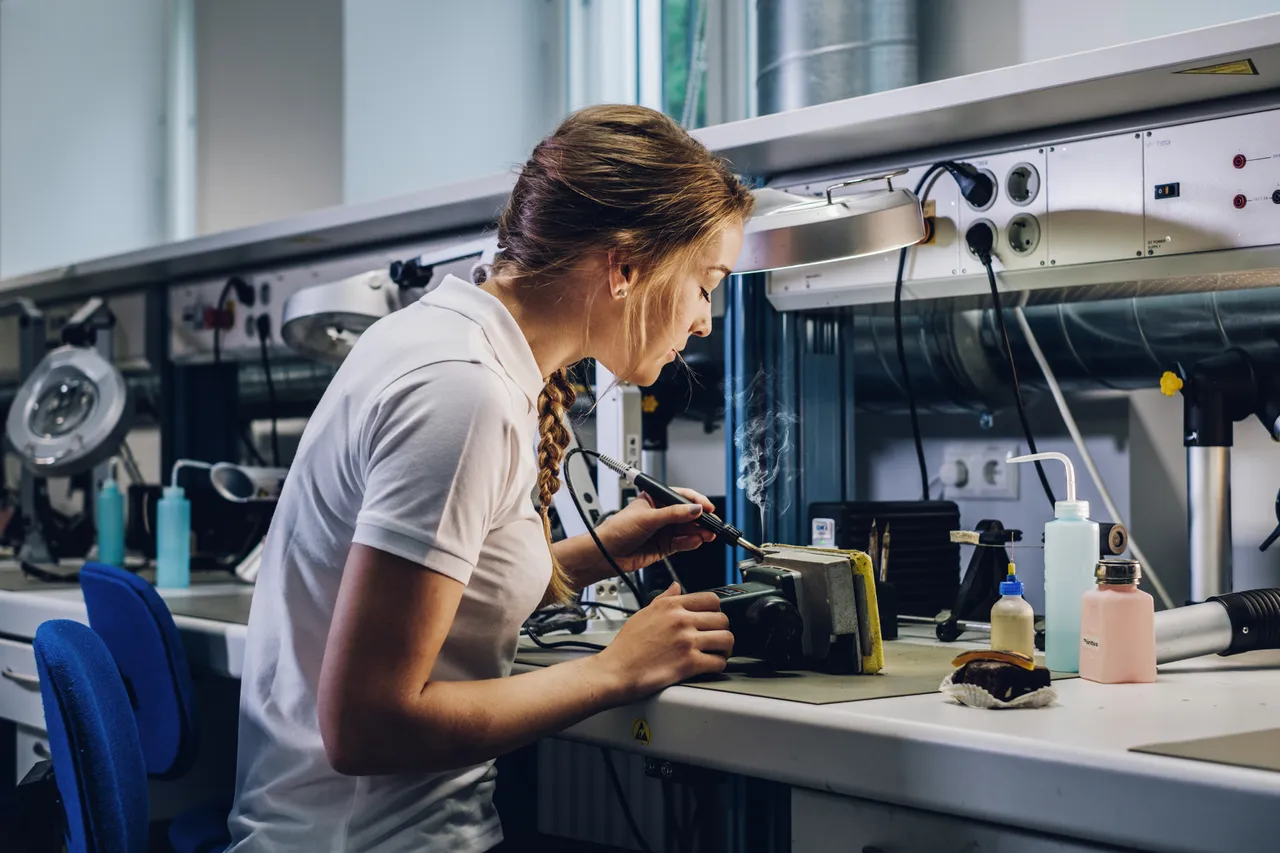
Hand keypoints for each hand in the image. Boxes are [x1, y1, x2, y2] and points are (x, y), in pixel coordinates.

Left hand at [594, 488, 716, 572]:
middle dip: (701, 519)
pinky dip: (691, 542)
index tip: (708, 507)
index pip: (681, 496)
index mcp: (655, 499)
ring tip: (708, 534)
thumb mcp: (647, 518)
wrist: (606, 554)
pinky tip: (696, 541)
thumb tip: (695, 509)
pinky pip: (682, 543)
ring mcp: (663, 531)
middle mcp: (661, 514)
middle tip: (712, 524)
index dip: (696, 501)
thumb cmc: (617, 530)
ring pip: (687, 529)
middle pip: (688, 514)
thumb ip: (673, 514)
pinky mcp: (664, 546)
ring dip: (699, 532)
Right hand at [594, 584, 731, 701]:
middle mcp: (681, 620)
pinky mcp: (689, 663)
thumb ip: (664, 599)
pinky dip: (718, 665)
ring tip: (717, 653)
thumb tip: (675, 587)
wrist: (615, 671)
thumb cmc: (626, 646)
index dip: (716, 610)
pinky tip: (710, 666)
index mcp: (671, 605)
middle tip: (716, 639)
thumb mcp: (643, 613)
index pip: (711, 599)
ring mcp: (687, 641)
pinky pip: (719, 662)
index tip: (713, 619)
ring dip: (725, 648)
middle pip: (723, 619)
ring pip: (726, 639)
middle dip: (722, 630)